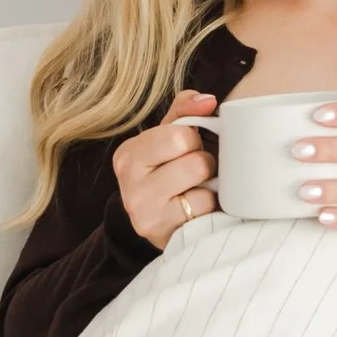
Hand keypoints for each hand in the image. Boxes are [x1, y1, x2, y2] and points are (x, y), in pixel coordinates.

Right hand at [114, 89, 220, 247]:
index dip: (193, 140)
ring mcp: (145, 215)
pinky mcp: (164, 235)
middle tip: (193, 171)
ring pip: (202, 190)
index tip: (185, 149)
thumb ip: (186, 108)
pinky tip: (195, 209)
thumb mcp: (169, 134)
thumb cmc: (166, 168)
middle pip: (195, 163)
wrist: (157, 218)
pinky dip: (207, 209)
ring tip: (195, 189)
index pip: (180, 136)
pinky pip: (204, 213)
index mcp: (128, 155)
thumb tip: (208, 100)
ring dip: (207, 187)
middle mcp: (130, 187)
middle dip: (203, 164)